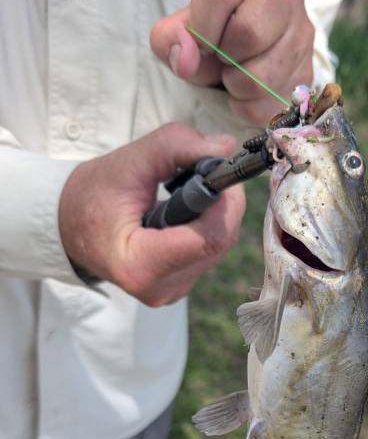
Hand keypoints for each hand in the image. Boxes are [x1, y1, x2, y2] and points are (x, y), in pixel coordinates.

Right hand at [59, 124, 244, 306]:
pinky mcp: (180, 286)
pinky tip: (185, 212)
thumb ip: (177, 147)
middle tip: (207, 171)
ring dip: (215, 212)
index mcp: (141, 267)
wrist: (71, 226)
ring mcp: (172, 291)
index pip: (208, 238)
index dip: (224, 202)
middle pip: (219, 243)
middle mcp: (160, 289)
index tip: (219, 170)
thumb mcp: (128, 161)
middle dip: (222, 203)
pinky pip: (209, 252)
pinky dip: (206, 225)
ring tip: (188, 191)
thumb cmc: (92, 196)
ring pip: (219, 247)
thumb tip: (226, 147)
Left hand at [150, 0, 314, 124]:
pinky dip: (247, 107)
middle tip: (222, 57)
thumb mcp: (182, 30)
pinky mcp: (307, 73)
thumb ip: (169, 39)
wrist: (245, 53)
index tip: (202, 42)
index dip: (201, 27)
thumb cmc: (212, 35)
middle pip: (249, 33)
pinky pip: (269, 105)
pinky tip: (246, 91)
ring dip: (235, 86)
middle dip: (224, 57)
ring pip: (260, 78)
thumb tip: (186, 60)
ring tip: (233, 74)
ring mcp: (302, 36)